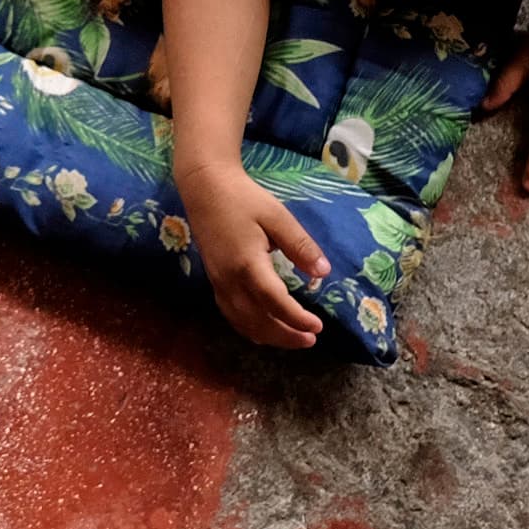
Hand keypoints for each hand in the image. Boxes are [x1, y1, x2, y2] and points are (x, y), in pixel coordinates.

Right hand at [178, 159, 329, 349]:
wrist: (205, 188)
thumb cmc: (243, 199)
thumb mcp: (277, 216)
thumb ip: (300, 245)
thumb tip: (324, 272)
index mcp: (247, 264)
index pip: (275, 302)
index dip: (297, 319)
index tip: (318, 327)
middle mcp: (230, 280)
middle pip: (258, 321)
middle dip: (286, 336)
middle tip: (311, 339)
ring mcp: (219, 283)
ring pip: (243, 323)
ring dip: (269, 336)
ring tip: (293, 339)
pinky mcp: (214, 282)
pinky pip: (231, 315)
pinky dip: (249, 328)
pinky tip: (264, 329)